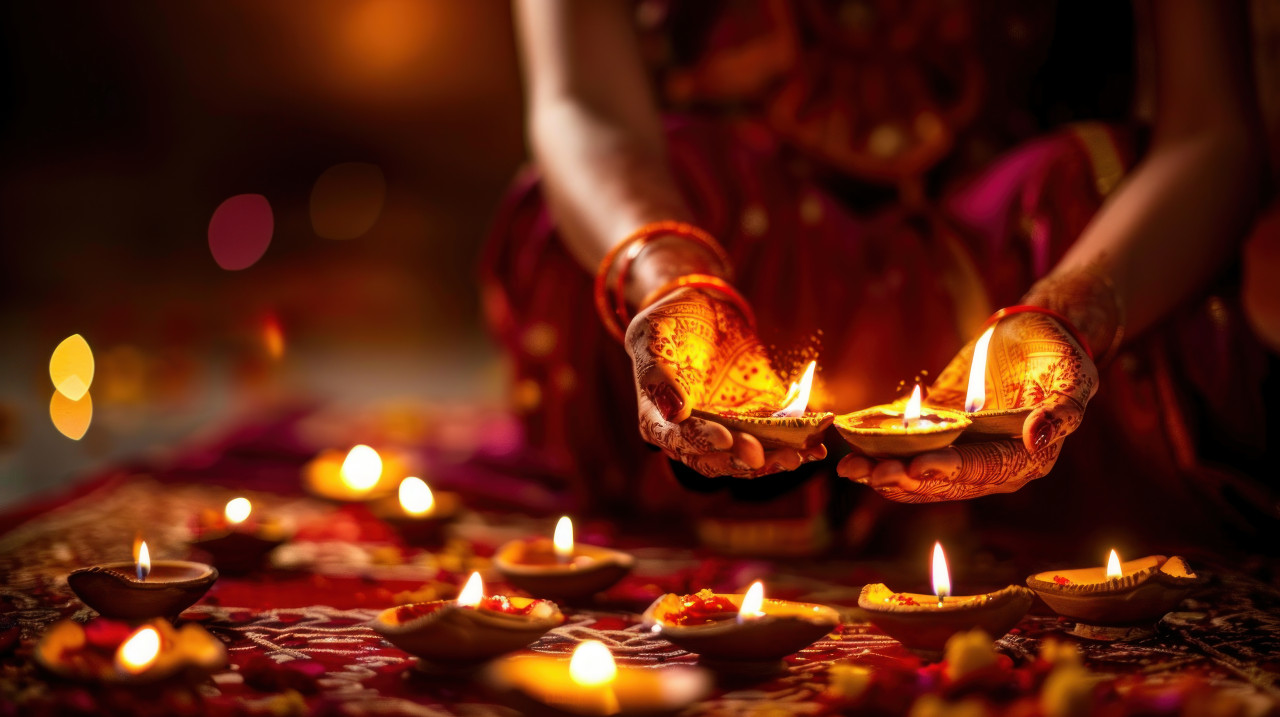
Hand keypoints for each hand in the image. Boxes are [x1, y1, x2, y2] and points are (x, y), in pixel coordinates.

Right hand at [626, 287, 826, 477]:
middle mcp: (693, 433)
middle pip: (716, 459)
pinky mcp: (756, 421)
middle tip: (762, 454)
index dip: (702, 441)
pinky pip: (775, 440)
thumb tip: (673, 411)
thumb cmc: (668, 321)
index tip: (726, 438)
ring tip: (798, 456)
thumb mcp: (652, 335)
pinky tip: (815, 446)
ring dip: (773, 461)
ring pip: (748, 458)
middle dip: (741, 460)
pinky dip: (795, 445)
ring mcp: (727, 430)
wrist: (703, 311)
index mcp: (659, 419)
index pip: (679, 439)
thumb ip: (656, 373)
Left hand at [837, 311, 1097, 501]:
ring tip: (851, 468)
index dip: (949, 470)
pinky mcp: (939, 433)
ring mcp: (960, 451)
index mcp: (1026, 459)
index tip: (917, 467)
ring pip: (918, 470)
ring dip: (884, 472)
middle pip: (944, 479)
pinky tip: (850, 449)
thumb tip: (1038, 438)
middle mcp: (990, 465)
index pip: (983, 469)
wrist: (1034, 335)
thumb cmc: (1061, 356)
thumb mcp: (1073, 378)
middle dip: (906, 477)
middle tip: (873, 472)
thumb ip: (1062, 411)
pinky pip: (905, 446)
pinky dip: (878, 448)